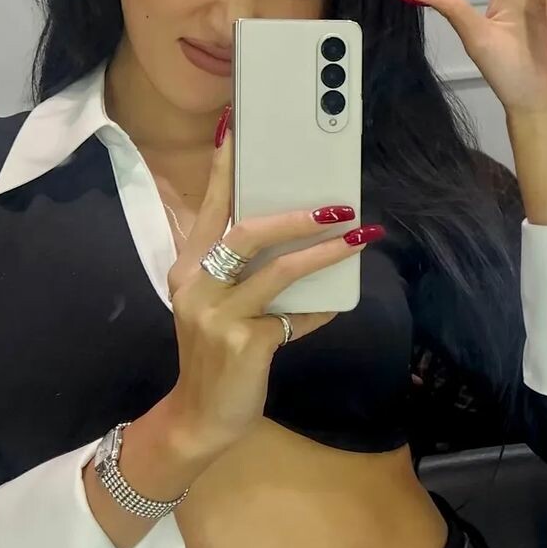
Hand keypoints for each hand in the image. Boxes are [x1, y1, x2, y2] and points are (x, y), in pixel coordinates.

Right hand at [164, 118, 382, 451]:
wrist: (201, 419)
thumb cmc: (220, 354)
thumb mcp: (224, 306)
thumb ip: (251, 273)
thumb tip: (304, 236)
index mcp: (188, 268)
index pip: (209, 207)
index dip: (224, 168)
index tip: (235, 128)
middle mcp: (195, 285)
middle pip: (244, 232)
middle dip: (294, 214)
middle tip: (337, 204)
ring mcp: (216, 316)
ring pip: (277, 270)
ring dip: (323, 251)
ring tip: (357, 234)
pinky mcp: (243, 343)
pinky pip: (295, 316)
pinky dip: (321, 307)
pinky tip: (339, 300)